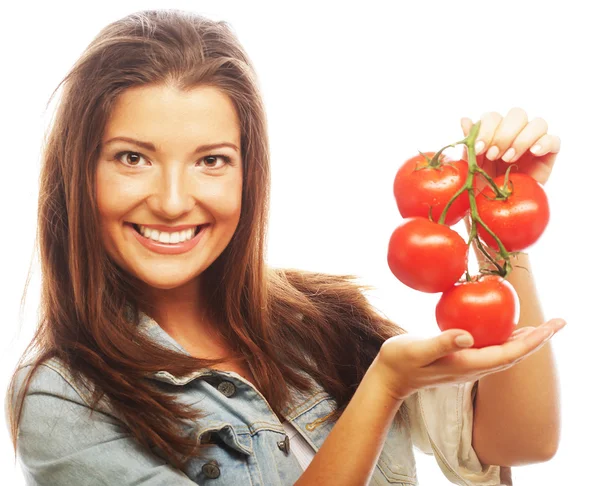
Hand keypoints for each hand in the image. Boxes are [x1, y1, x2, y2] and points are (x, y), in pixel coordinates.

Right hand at [371, 318, 565, 400]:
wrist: (390, 378)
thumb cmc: (400, 362)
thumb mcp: (417, 349)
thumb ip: (441, 343)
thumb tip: (468, 336)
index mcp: (469, 364)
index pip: (510, 353)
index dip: (534, 340)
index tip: (553, 326)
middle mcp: (474, 367)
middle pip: (515, 354)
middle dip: (538, 339)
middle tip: (558, 322)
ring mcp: (468, 366)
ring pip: (505, 353)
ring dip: (525, 340)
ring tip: (540, 327)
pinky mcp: (461, 361)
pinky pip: (492, 350)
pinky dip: (505, 339)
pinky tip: (503, 328)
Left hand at [460, 107, 560, 186]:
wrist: (497, 212)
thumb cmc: (482, 188)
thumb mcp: (470, 167)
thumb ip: (470, 143)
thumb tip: (465, 120)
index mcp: (494, 133)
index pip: (494, 116)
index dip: (486, 129)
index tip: (479, 150)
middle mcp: (515, 134)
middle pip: (517, 114)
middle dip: (503, 134)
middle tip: (493, 156)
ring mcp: (533, 143)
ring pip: (537, 123)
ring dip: (521, 139)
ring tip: (509, 159)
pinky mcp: (548, 156)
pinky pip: (554, 140)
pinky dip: (545, 142)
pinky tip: (534, 152)